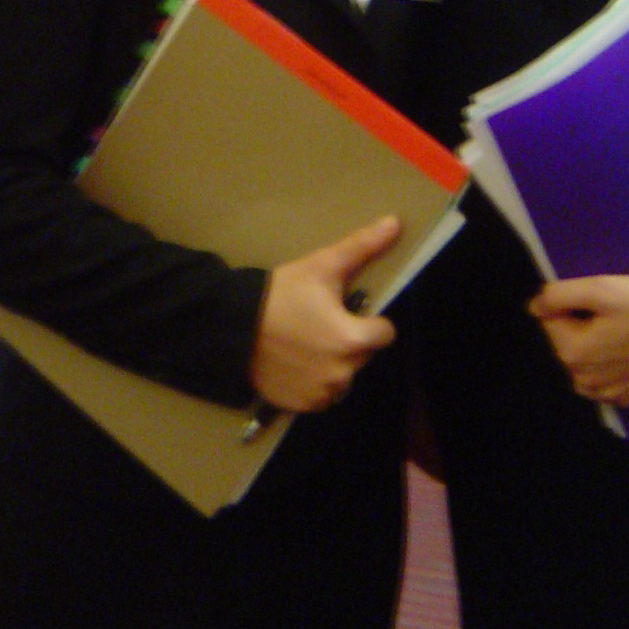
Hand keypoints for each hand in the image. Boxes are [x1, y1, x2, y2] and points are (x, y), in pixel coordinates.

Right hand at [249, 215, 400, 412]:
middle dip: (350, 340)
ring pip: (345, 376)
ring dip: (334, 363)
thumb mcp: (322, 265)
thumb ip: (362, 246)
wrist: (233, 328)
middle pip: (364, 354)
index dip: (370, 320)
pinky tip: (296, 362)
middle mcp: (343, 373)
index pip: (385, 333)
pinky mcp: (303, 405)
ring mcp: (322, 393)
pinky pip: (323, 395)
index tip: (346, 311)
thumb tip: (395, 222)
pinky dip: (315, 382)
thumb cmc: (281, 294)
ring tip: (306, 343)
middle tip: (320, 323)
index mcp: (353, 339)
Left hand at [528, 273, 628, 408]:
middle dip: (578, 326)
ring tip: (620, 330)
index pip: (548, 321)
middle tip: (612, 311)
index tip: (597, 299)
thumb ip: (559, 295)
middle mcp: (585, 382)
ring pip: (583, 366)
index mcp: (573, 353)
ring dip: (591, 348)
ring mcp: (609, 395)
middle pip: (565, 345)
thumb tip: (534, 307)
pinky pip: (605, 381)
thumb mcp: (602, 287)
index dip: (569, 304)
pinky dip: (608, 367)